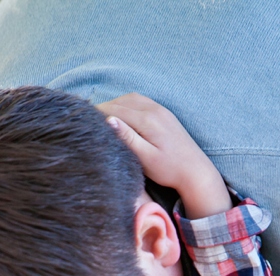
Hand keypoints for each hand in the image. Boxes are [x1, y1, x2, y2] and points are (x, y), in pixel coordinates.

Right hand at [97, 93, 230, 218]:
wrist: (196, 172)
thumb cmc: (170, 170)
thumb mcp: (146, 158)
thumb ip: (128, 138)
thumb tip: (108, 120)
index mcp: (148, 120)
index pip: (114, 109)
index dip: (96, 114)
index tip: (83, 122)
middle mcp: (154, 109)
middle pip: (120, 102)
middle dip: (103, 109)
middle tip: (88, 121)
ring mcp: (160, 109)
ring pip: (129, 99)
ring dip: (114, 105)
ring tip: (102, 119)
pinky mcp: (164, 113)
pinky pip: (139, 101)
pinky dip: (126, 105)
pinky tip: (120, 116)